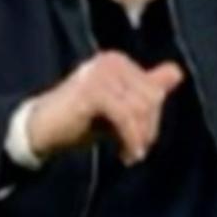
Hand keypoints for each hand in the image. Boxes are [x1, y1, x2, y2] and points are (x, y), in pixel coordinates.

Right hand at [26, 52, 184, 165]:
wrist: (39, 131)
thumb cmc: (80, 120)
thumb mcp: (119, 107)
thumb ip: (145, 90)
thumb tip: (177, 72)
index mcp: (119, 62)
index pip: (155, 88)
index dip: (154, 117)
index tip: (143, 141)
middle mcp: (112, 61)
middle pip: (151, 97)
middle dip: (148, 128)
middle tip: (136, 151)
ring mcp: (101, 73)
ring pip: (141, 108)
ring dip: (139, 137)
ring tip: (131, 155)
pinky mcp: (92, 90)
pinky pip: (126, 116)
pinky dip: (130, 138)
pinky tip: (125, 155)